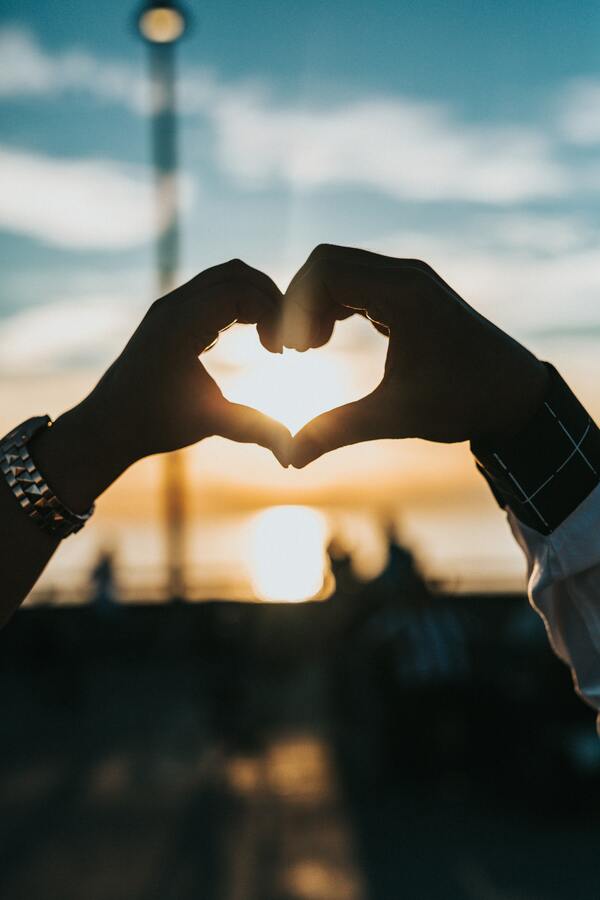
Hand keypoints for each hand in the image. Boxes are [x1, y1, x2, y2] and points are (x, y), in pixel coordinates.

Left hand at [34, 260, 291, 509]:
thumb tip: (292, 455)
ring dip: (256, 298)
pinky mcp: (171, 313)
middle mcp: (173, 306)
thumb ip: (254, 430)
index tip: (282, 352)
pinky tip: (252, 336)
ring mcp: (170, 305)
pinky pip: (213, 289)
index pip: (240, 291)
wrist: (107, 425)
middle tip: (285, 339)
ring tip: (271, 338)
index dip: (273, 313)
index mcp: (180, 325)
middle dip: (270, 299)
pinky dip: (240, 303)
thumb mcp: (208, 423)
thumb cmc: (153, 425)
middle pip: (237, 274)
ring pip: (225, 276)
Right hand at [280, 244, 547, 467]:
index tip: (293, 351)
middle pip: (327, 262)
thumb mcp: (396, 417)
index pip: (325, 270)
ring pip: (341, 269)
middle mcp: (406, 276)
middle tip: (296, 351)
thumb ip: (337, 431)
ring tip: (310, 348)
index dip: (296, 306)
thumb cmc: (463, 402)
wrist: (515, 394)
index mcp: (404, 295)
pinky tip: (329, 340)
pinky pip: (359, 281)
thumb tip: (290, 458)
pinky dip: (335, 304)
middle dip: (300, 302)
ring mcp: (411, 280)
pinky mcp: (412, 292)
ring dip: (317, 303)